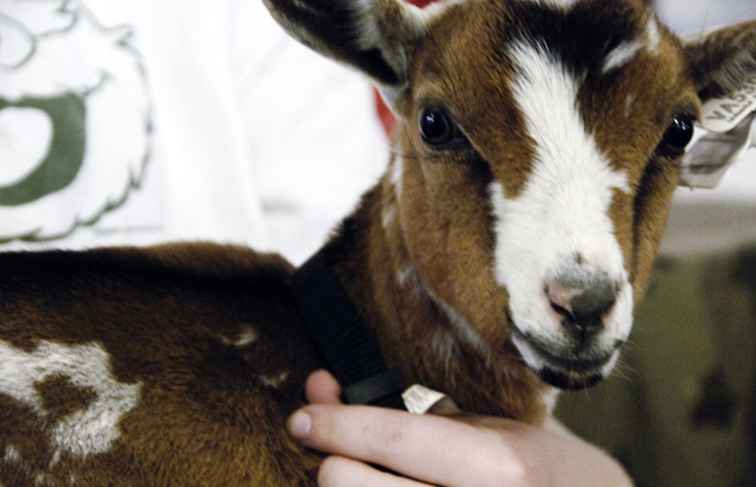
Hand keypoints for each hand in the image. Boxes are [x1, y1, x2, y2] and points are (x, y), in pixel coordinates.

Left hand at [288, 371, 632, 486]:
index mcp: (497, 467)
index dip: (338, 426)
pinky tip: (382, 486)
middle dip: (335, 465)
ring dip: (348, 486)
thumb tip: (323, 389)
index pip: (397, 442)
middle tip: (335, 452)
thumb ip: (410, 411)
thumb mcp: (485, 426)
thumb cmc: (537, 465)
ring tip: (358, 471)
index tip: (302, 417)